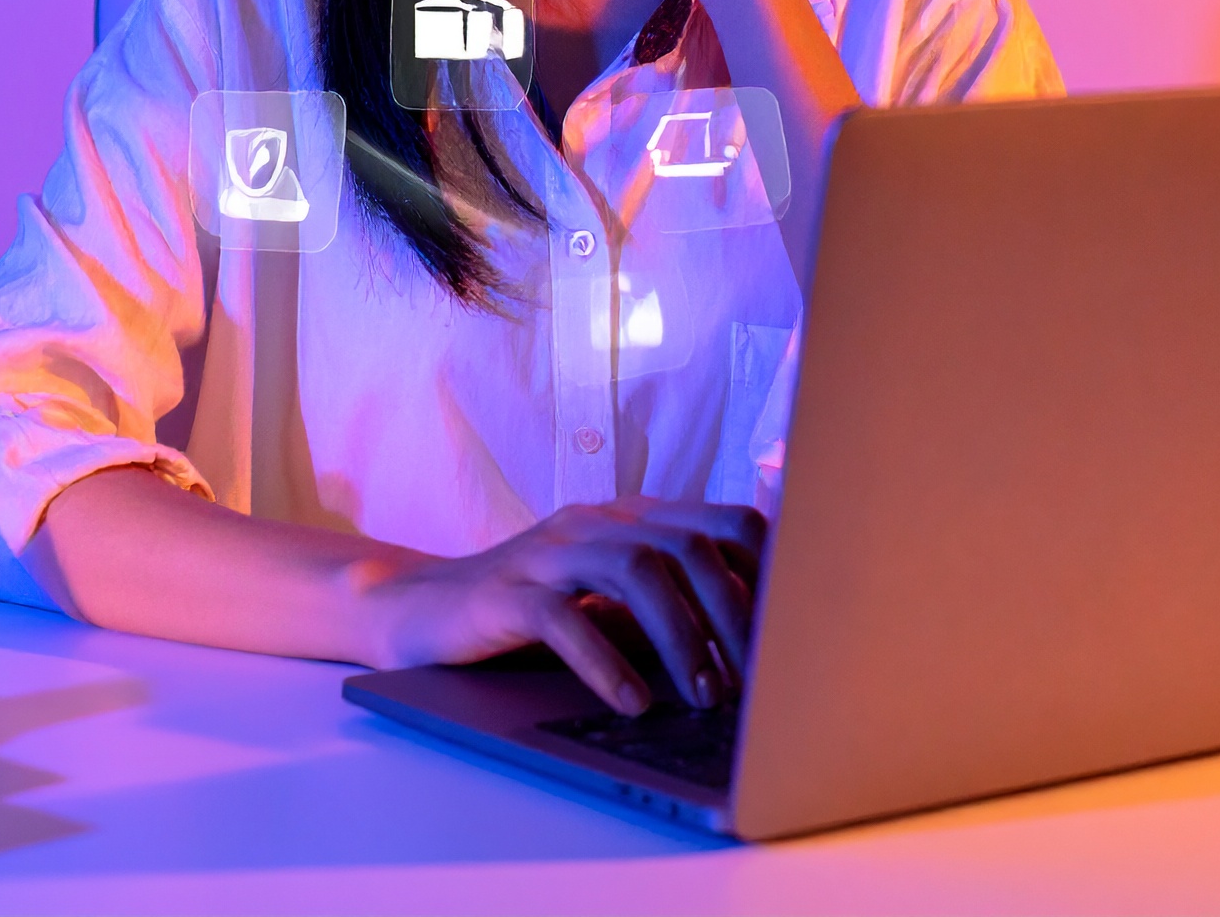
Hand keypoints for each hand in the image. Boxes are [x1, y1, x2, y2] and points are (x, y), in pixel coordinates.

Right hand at [360, 497, 765, 714]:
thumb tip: (753, 648)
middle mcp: (599, 522)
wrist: (426, 608)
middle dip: (731, 616)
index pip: (723, 522)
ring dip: (681, 637)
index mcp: (633, 518)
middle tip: (755, 684)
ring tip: (703, 697)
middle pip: (687, 546)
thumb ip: (669, 600)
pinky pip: (565, 618)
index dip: (766, 571)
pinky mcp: (509, 592)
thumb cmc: (534, 610)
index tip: (793, 632)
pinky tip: (631, 701)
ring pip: (635, 570)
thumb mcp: (611, 597)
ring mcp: (552, 551)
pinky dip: (606, 662)